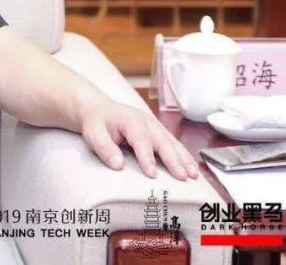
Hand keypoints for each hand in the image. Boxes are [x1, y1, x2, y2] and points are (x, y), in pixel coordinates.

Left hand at [79, 100, 200, 180]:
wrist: (99, 109)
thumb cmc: (97, 122)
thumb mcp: (92, 132)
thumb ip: (103, 147)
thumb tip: (118, 164)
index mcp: (130, 120)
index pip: (140, 139)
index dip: (146, 157)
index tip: (151, 174)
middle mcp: (146, 121)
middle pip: (162, 141)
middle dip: (173, 159)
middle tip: (183, 176)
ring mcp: (155, 126)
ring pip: (172, 142)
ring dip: (184, 158)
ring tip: (193, 175)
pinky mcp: (159, 132)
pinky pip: (174, 144)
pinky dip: (184, 156)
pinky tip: (191, 168)